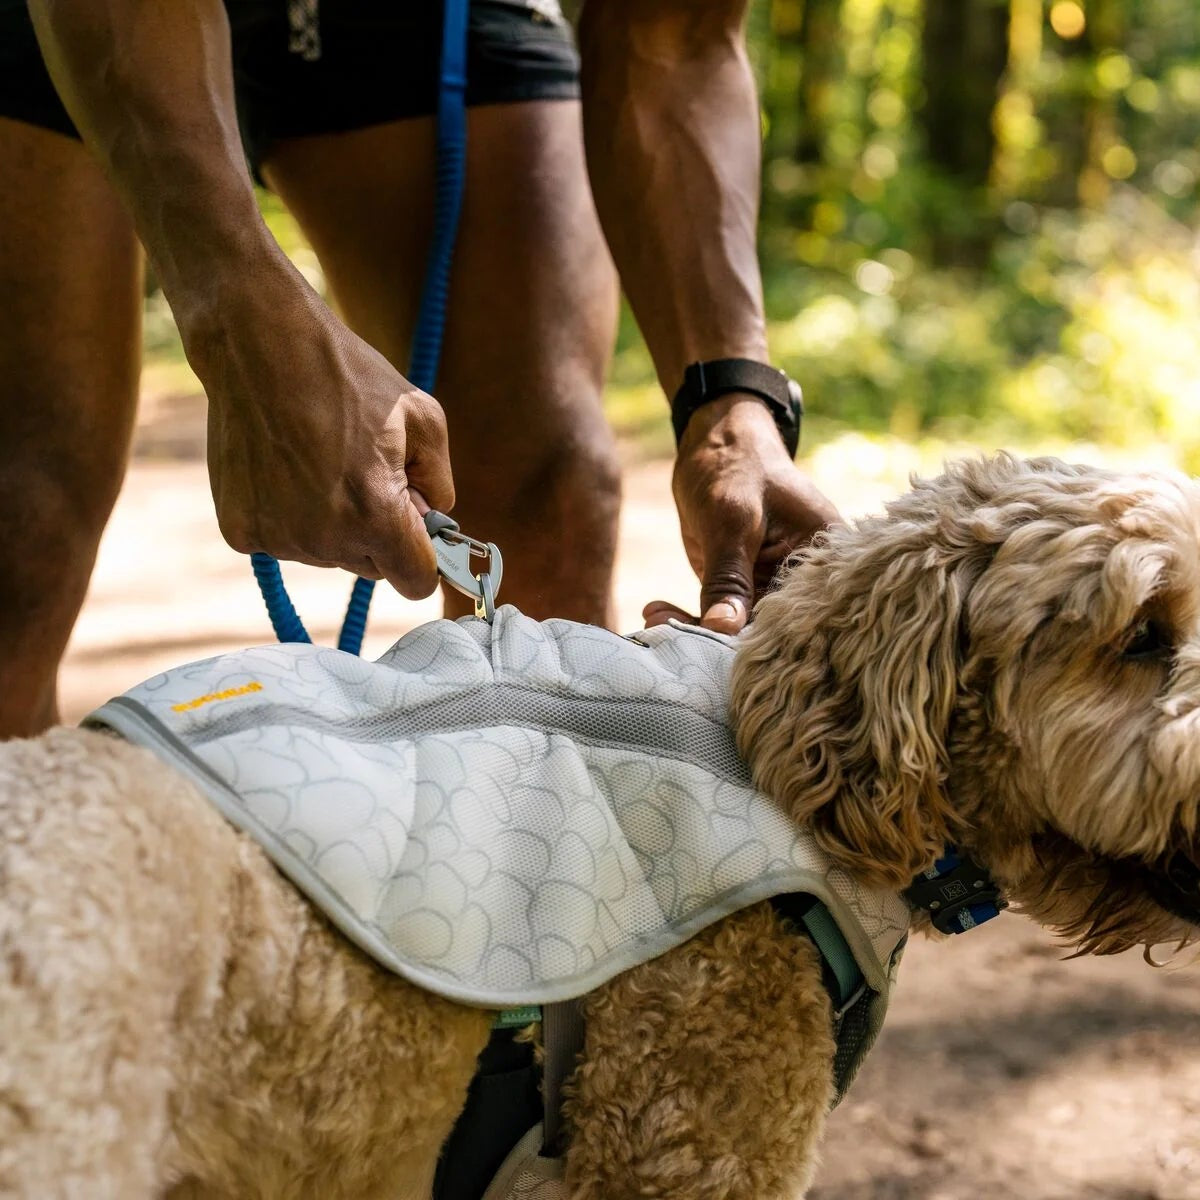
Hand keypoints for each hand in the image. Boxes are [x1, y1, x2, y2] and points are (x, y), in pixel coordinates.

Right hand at [195, 282, 454, 598]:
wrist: (259, 345)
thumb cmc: (347, 375)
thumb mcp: (423, 419)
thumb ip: (441, 484)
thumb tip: (435, 522)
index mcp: (376, 516)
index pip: (416, 582)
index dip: (423, 557)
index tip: (417, 529)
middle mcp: (324, 538)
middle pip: (372, 568)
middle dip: (378, 534)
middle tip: (363, 474)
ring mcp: (277, 538)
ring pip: (328, 554)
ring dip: (333, 523)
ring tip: (320, 462)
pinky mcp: (242, 531)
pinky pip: (286, 541)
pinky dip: (291, 515)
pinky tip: (286, 468)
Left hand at [648, 394, 839, 632]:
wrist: (717, 441)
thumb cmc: (735, 467)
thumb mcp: (731, 520)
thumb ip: (729, 577)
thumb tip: (724, 630)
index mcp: (821, 557)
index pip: (794, 615)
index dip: (754, 639)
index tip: (706, 647)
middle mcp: (802, 577)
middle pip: (766, 628)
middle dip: (715, 638)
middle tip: (664, 635)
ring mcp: (771, 583)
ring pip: (737, 626)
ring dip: (693, 628)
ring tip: (651, 618)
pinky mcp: (743, 586)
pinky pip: (719, 614)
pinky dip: (687, 617)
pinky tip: (653, 611)